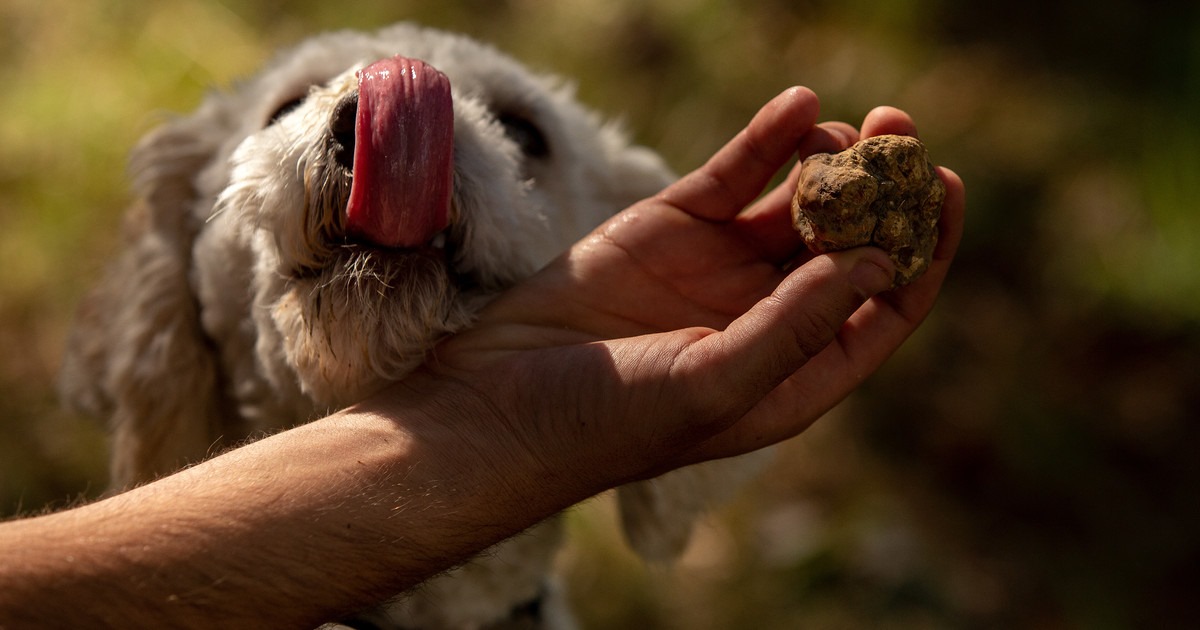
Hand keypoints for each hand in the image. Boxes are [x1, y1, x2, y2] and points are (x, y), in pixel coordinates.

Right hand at [389, 87, 964, 499]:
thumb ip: (798, 324)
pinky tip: (798, 106)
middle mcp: (766, 316)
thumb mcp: (715, 382)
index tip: (942, 190)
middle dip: (881, 190)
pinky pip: (732, 177)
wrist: (497, 404)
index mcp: (793, 370)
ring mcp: (718, 269)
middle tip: (902, 133)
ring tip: (845, 127)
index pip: (882, 307)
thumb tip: (881, 261)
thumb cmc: (610, 421)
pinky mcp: (670, 228)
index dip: (921, 251)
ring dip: (829, 160)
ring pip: (796, 202)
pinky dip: (766, 140)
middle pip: (848, 244)